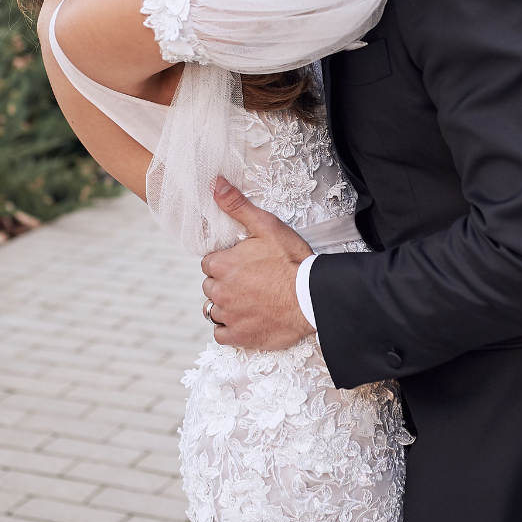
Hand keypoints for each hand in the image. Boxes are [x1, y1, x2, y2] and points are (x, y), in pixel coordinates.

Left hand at [201, 177, 313, 351]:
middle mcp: (219, 292)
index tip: (243, 263)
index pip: (209, 263)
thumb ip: (237, 206)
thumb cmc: (291, 261)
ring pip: (214, 309)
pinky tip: (246, 319)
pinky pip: (221, 334)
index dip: (226, 261)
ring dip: (226, 304)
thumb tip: (215, 185)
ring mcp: (229, 316)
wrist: (312, 297)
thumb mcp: (266, 226)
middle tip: (250, 280)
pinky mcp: (240, 336)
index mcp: (222, 265)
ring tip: (249, 299)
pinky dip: (230, 327)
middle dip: (225, 282)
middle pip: (211, 285)